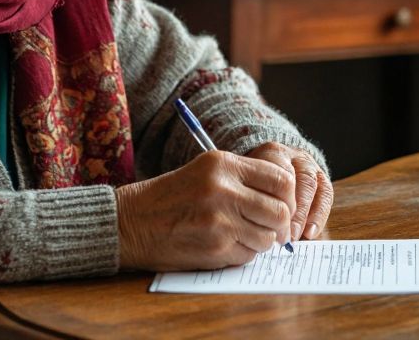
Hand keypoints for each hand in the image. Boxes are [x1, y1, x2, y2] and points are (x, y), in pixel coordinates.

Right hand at [114, 150, 294, 271]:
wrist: (130, 222)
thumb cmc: (169, 197)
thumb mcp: (205, 172)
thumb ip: (244, 179)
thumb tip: (286, 200)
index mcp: (223, 164)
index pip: (280, 179)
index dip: (288, 196)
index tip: (282, 206)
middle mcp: (224, 189)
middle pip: (280, 211)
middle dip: (279, 224)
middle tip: (270, 229)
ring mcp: (220, 219)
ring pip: (267, 237)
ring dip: (260, 241)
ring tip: (241, 235)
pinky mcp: (215, 247)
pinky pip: (248, 255)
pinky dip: (243, 254)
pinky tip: (224, 245)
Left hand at [244, 142, 332, 242]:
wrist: (275, 165)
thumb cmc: (256, 181)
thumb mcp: (249, 183)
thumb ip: (252, 198)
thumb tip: (255, 228)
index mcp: (271, 153)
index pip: (275, 173)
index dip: (275, 199)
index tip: (268, 222)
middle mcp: (292, 156)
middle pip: (294, 179)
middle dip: (293, 210)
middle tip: (285, 234)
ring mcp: (309, 165)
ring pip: (311, 186)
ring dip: (305, 215)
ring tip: (297, 235)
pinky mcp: (322, 178)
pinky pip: (325, 195)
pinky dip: (319, 216)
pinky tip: (310, 233)